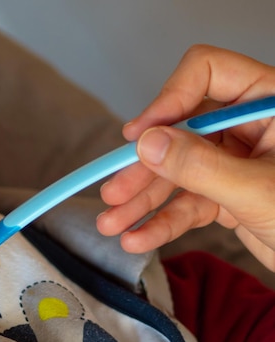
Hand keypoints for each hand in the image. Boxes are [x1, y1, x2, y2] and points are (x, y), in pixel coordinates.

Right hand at [96, 44, 274, 270]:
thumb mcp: (257, 191)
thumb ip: (200, 166)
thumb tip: (146, 143)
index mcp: (269, 103)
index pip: (207, 73)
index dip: (168, 99)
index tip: (138, 136)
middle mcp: (248, 126)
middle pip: (179, 131)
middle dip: (143, 169)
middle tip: (113, 192)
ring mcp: (235, 161)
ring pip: (176, 172)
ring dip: (143, 200)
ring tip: (112, 224)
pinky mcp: (228, 194)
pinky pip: (187, 202)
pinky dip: (162, 222)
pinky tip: (139, 238)